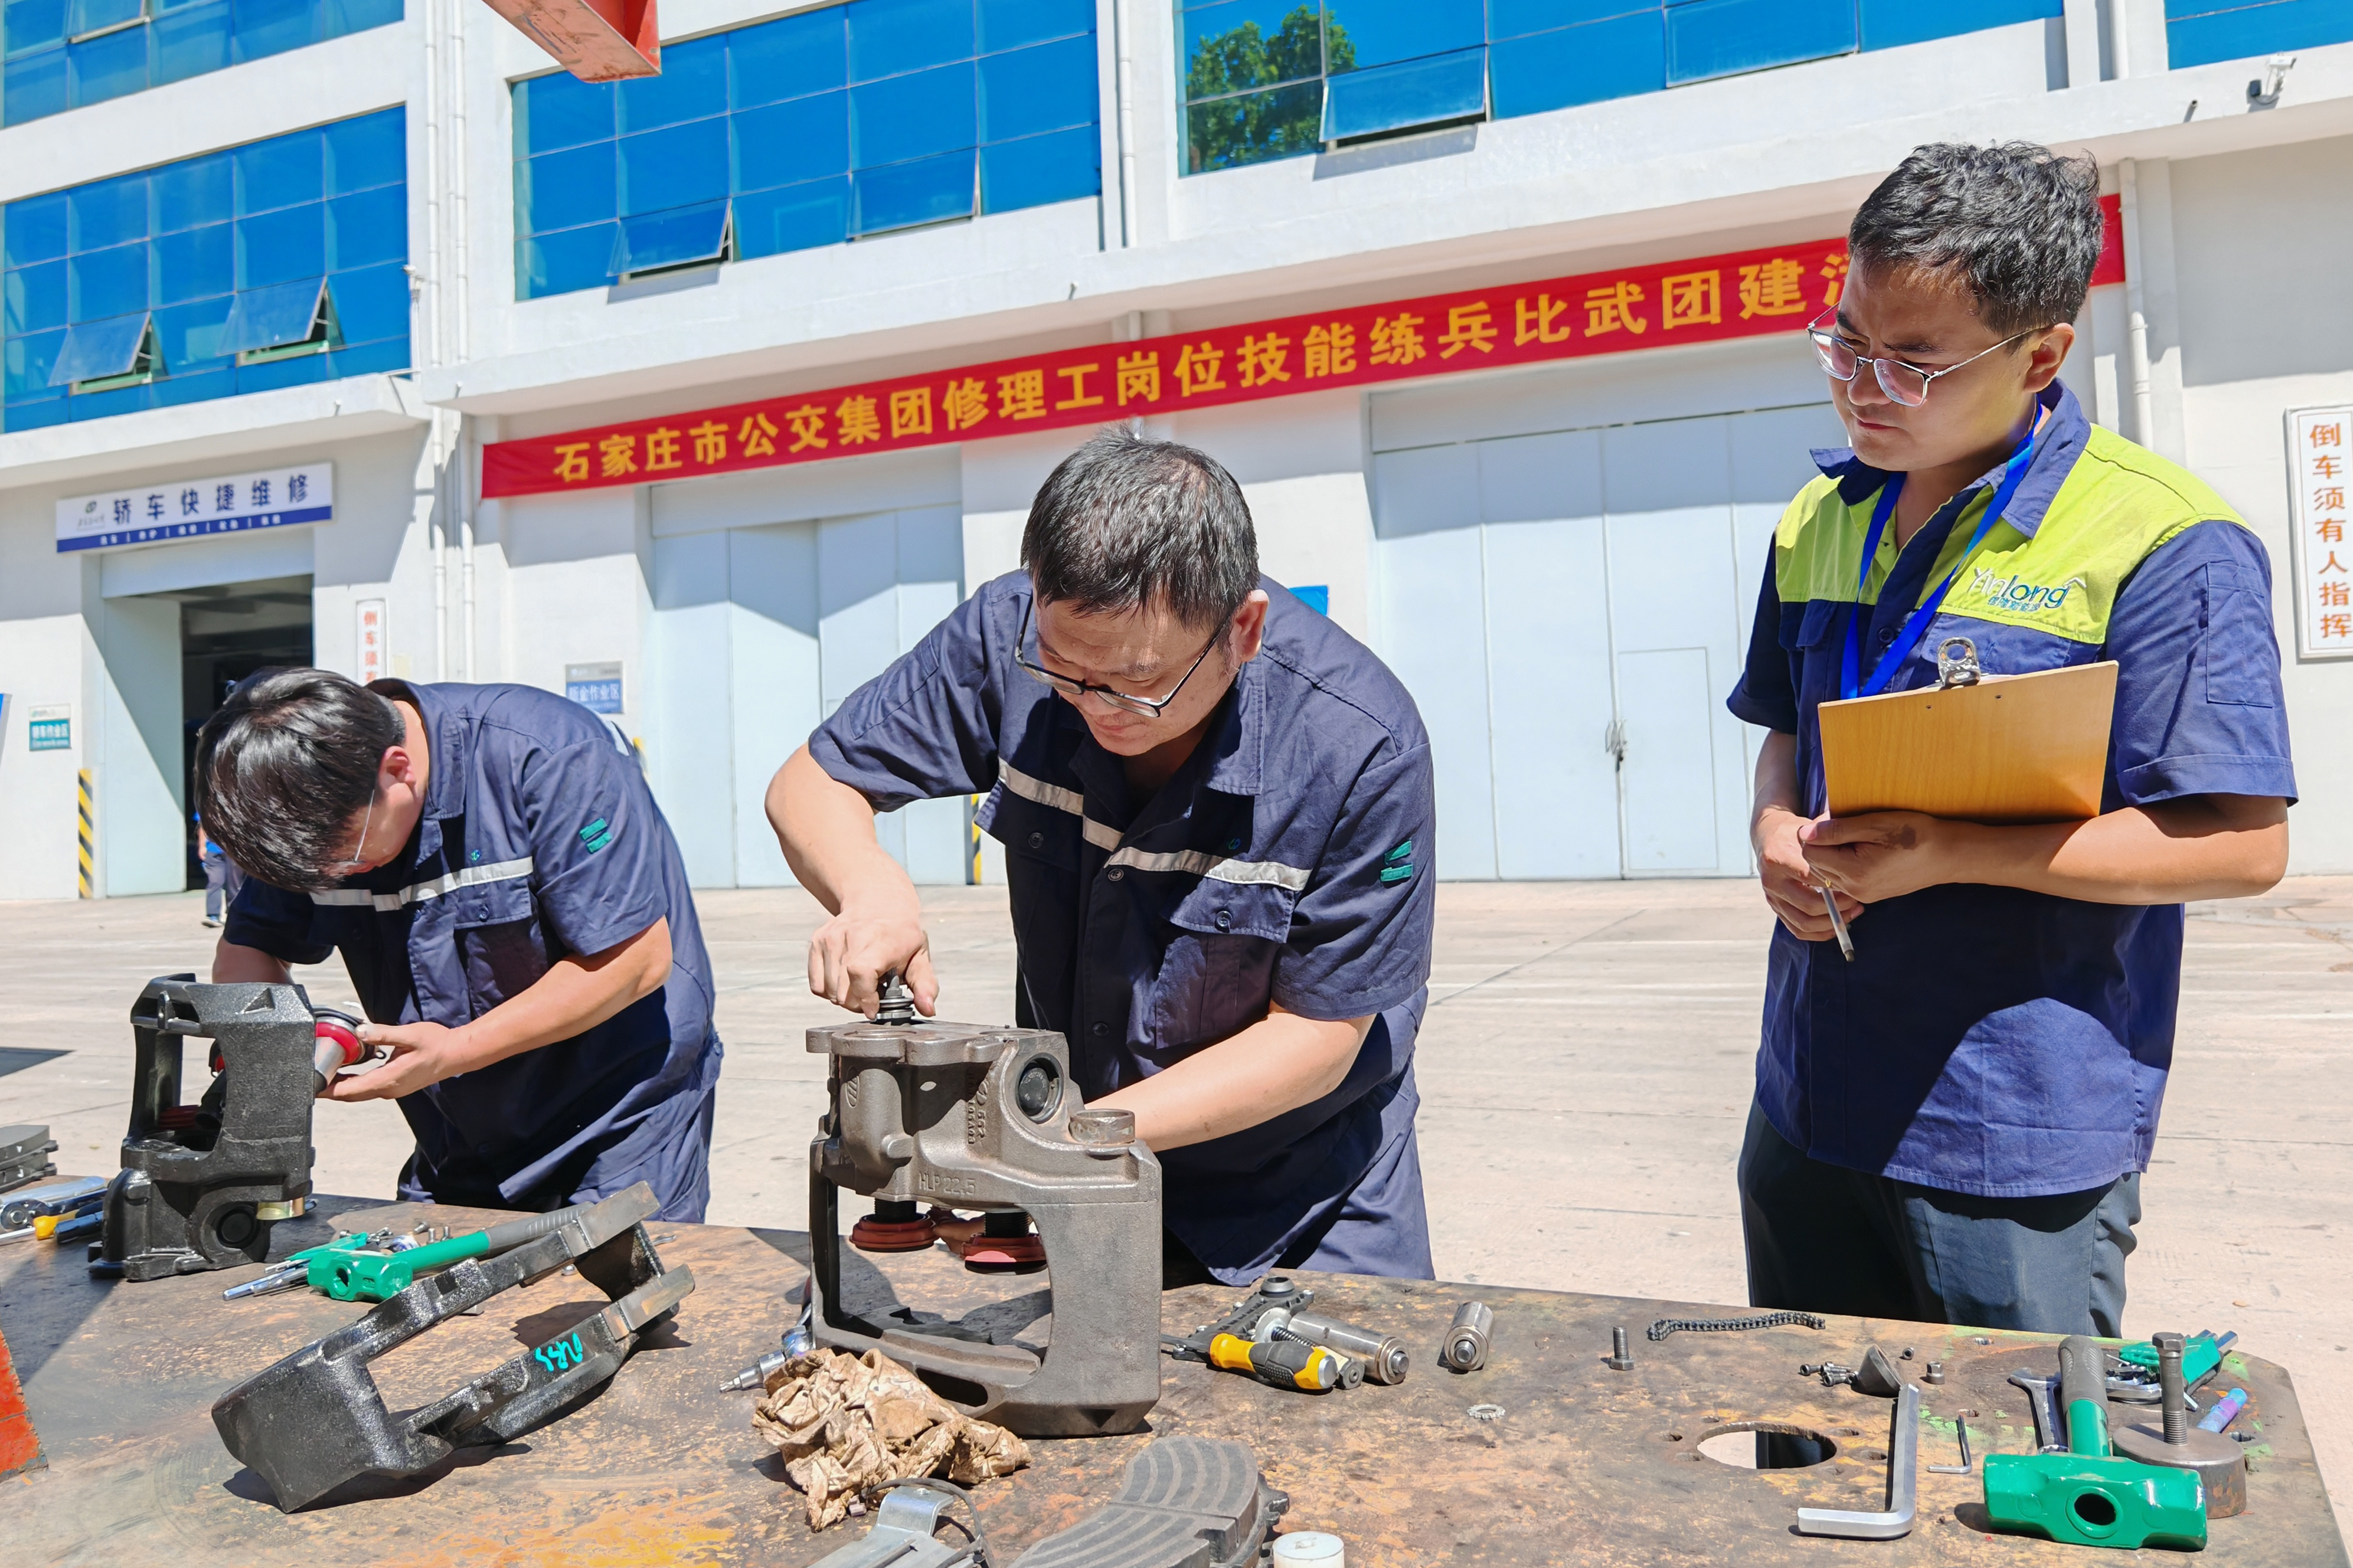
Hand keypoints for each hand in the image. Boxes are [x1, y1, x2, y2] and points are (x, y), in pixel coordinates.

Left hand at [324, 1020, 466, 1101]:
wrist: (456, 1054)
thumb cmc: (436, 1044)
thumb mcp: (410, 1034)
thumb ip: (383, 1034)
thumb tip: (359, 1031)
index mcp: (389, 1079)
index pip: (351, 1089)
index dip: (329, 1089)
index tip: (312, 1085)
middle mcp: (389, 1089)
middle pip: (352, 1095)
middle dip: (330, 1090)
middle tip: (311, 1080)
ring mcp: (394, 1090)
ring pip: (360, 1093)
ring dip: (342, 1088)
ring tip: (324, 1077)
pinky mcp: (397, 1086)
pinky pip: (369, 1089)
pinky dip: (354, 1085)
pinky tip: (348, 1074)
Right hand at [806, 910, 936, 1018]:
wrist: (876, 902)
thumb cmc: (899, 934)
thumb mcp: (920, 957)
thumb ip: (925, 985)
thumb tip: (928, 1009)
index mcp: (880, 941)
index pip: (860, 973)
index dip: (865, 998)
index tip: (874, 1008)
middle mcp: (851, 936)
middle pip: (843, 991)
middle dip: (859, 1003)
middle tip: (872, 994)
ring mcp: (830, 939)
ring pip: (829, 992)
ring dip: (845, 997)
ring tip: (861, 984)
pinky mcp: (817, 942)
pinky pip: (816, 985)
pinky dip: (829, 990)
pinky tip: (845, 980)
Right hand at [1756, 805, 1862, 940]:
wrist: (1768, 836)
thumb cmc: (1795, 832)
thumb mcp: (1810, 828)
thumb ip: (1827, 840)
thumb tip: (1853, 852)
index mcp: (1779, 858)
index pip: (1812, 879)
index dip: (1837, 885)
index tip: (1855, 883)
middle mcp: (1771, 880)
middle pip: (1809, 905)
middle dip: (1838, 907)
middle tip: (1856, 900)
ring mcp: (1771, 896)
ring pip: (1804, 922)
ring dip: (1831, 923)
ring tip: (1850, 913)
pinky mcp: (1774, 906)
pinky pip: (1798, 930)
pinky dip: (1819, 933)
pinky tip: (1835, 926)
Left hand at [1800, 811, 1959, 905]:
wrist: (1948, 855)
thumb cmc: (1915, 834)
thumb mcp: (1875, 824)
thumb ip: (1837, 830)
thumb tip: (1805, 833)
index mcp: (1853, 872)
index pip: (1810, 853)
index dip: (1814, 833)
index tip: (1832, 819)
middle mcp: (1854, 889)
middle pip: (1816, 865)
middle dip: (1822, 843)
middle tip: (1843, 824)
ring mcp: (1862, 895)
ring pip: (1828, 873)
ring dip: (1833, 853)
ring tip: (1855, 836)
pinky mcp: (1870, 894)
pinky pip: (1843, 880)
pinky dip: (1845, 863)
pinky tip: (1863, 850)